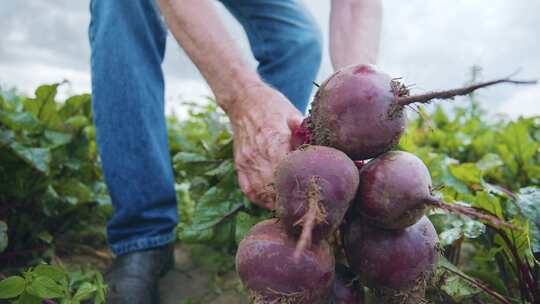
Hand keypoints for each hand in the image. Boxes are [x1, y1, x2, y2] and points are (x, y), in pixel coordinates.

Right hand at [227, 85, 302, 209]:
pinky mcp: (240, 166)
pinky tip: (274, 201)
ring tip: (292, 207)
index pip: (290, 176)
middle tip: (306, 205)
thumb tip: (330, 149)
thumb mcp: (294, 115)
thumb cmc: (274, 107)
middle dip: (291, 199)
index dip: (302, 188)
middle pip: (276, 190)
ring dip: (276, 203)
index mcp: (276, 143)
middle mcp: (259, 156)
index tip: (313, 195)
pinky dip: (262, 199)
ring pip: (262, 195)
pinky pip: (250, 192)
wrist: (244, 100)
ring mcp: (247, 163)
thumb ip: (307, 135)